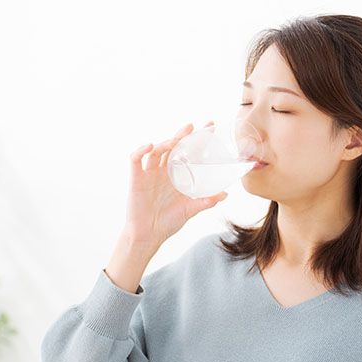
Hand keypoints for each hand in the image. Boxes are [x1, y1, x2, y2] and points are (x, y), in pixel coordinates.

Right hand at [123, 121, 228, 248]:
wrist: (149, 235)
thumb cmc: (168, 222)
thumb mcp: (191, 209)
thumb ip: (206, 201)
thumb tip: (225, 194)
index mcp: (176, 175)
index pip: (187, 151)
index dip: (197, 138)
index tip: (210, 126)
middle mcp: (163, 171)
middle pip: (172, 146)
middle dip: (182, 134)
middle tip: (192, 126)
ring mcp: (149, 174)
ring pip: (156, 151)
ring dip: (165, 143)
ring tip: (175, 140)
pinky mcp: (136, 179)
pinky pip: (136, 159)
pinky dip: (141, 150)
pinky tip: (150, 146)